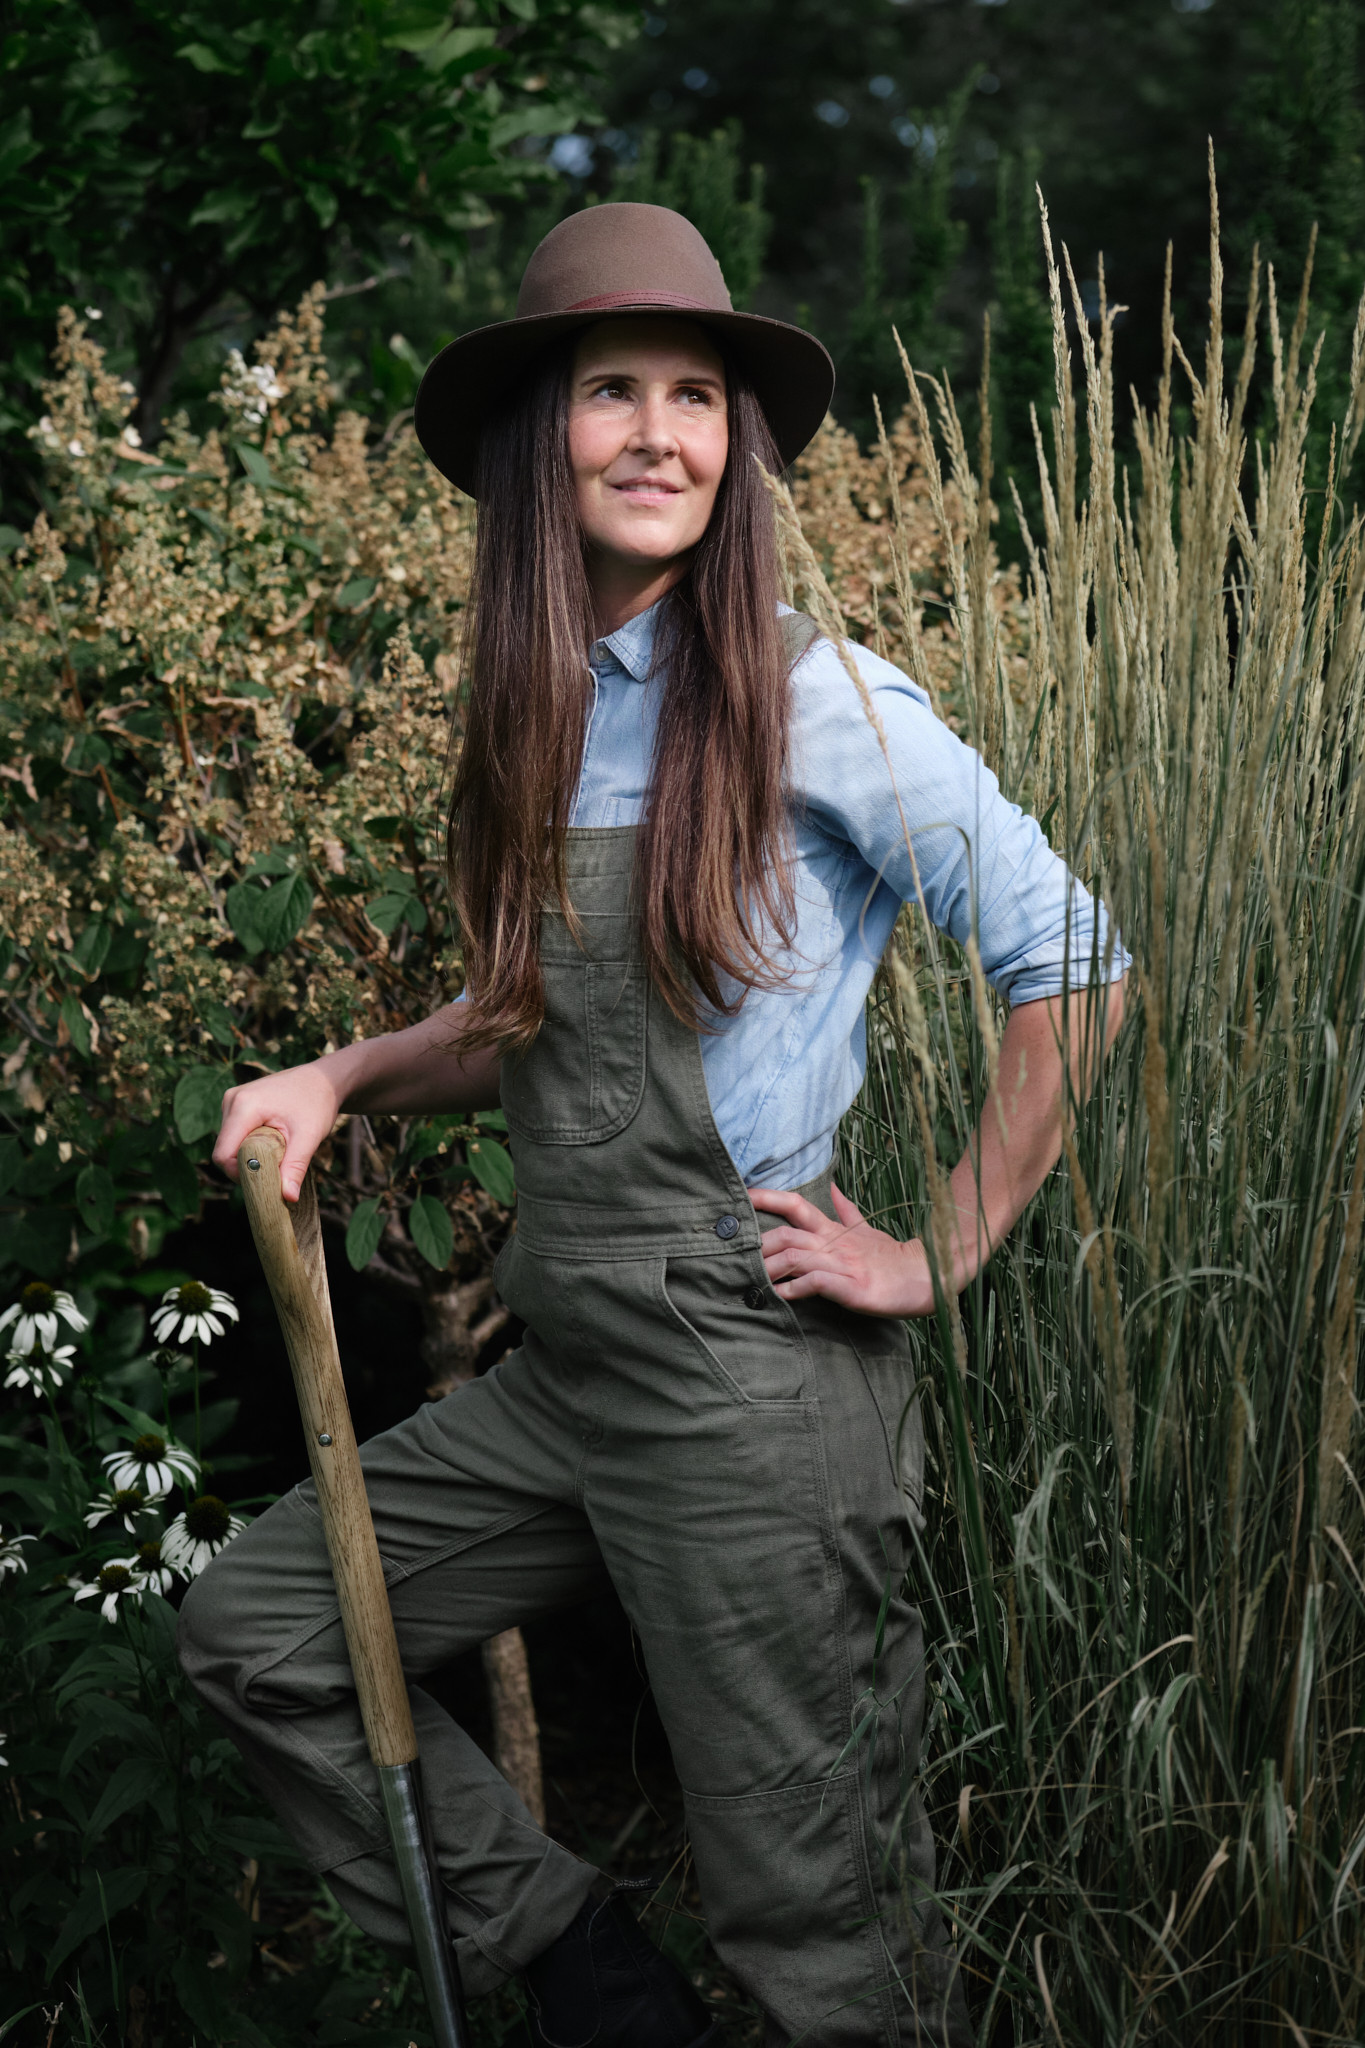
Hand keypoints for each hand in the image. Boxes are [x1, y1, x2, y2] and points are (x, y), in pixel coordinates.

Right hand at [213, 1061, 342, 1202]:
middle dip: (247, 1165)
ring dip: (249, 1155)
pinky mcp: (237, 1104)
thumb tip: (288, 1197)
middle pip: (225, 1150)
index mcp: (244, 1105)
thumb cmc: (318, 1103)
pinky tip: (272, 1142)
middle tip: (276, 1168)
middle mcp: (231, 1100)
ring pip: (229, 1144)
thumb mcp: (309, 1137)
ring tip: (278, 1150)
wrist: (324, 1079)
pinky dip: (250, 1145)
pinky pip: (235, 1135)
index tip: (265, 1179)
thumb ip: (295, 1167)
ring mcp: (232, 1100)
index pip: (223, 1154)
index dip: (239, 1173)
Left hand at [746, 1181, 939, 1317]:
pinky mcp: (853, 1287)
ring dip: (769, 1267)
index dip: (768, 1197)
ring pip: (796, 1256)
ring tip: (752, 1278)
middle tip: (736, 1255)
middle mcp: (834, 1244)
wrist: (928, 1276)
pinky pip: (817, 1282)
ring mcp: (843, 1264)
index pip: (796, 1205)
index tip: (741, 1196)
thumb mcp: (866, 1231)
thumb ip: (846, 1212)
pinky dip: (795, 1288)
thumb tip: (834, 1188)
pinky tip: (781, 1295)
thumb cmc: (893, 1258)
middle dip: (758, 1243)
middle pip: (786, 1233)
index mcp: (834, 1230)